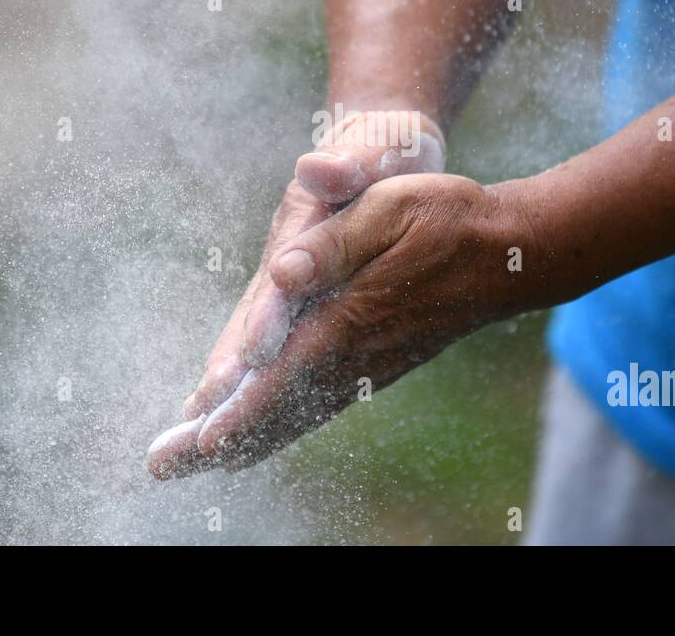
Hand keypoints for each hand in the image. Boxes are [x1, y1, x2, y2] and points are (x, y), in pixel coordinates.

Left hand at [148, 170, 531, 475]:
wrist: (510, 254)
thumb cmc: (447, 219)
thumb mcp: (390, 208)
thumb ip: (333, 244)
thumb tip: (283, 271)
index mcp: (348, 317)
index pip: (280, 375)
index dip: (236, 409)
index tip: (196, 442)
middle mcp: (354, 354)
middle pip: (277, 409)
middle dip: (218, 438)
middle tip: (164, 466)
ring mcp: (369, 366)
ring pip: (296, 413)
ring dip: (243, 436)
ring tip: (197, 458)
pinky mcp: (378, 364)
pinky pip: (319, 405)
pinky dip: (281, 422)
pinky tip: (264, 429)